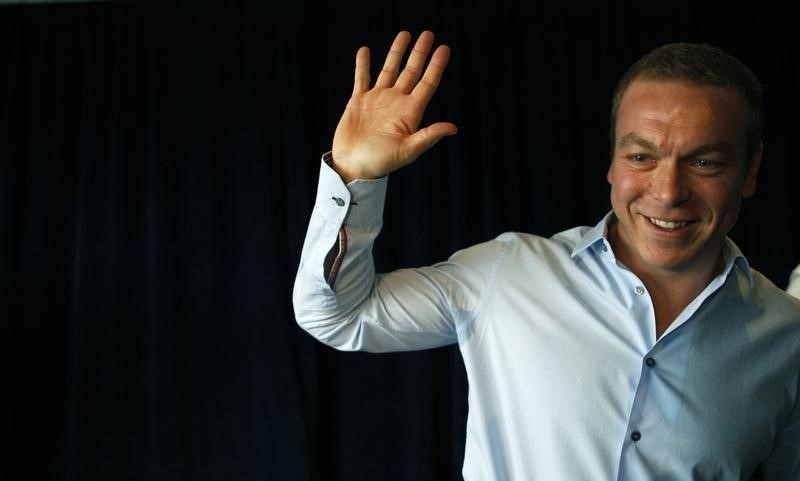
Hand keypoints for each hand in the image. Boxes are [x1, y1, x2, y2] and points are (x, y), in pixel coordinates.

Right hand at [331, 30, 457, 182]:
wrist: (352, 167)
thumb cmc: (380, 163)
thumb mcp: (407, 151)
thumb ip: (428, 136)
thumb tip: (453, 128)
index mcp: (410, 113)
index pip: (427, 83)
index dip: (436, 66)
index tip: (444, 48)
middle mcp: (396, 103)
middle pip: (411, 72)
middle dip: (419, 53)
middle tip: (428, 34)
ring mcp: (377, 100)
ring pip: (389, 70)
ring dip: (396, 53)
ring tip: (404, 34)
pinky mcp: (358, 101)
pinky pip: (361, 78)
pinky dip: (363, 64)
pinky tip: (365, 51)